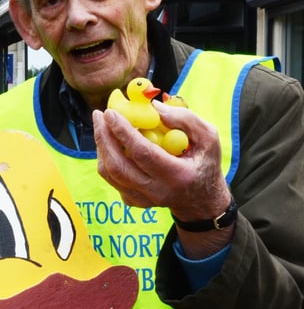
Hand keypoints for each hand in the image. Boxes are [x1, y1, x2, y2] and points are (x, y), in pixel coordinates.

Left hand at [94, 102, 230, 217]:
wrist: (200, 199)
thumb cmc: (204, 162)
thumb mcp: (208, 138)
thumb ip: (186, 120)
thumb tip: (154, 107)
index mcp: (177, 176)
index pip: (143, 153)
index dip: (124, 132)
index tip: (111, 113)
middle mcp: (156, 191)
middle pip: (118, 165)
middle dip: (104, 137)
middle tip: (99, 115)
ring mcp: (141, 198)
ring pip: (109, 173)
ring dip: (101, 146)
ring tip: (102, 124)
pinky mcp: (132, 200)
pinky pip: (111, 178)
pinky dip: (106, 157)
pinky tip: (109, 141)